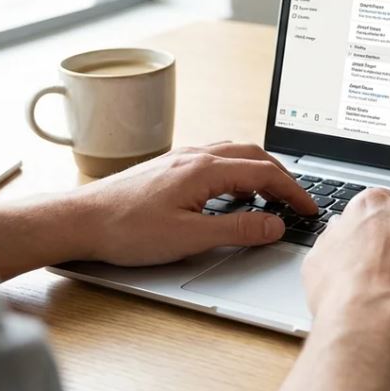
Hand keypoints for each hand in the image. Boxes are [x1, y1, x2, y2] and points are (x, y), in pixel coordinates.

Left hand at [66, 142, 316, 266]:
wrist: (79, 220)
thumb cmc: (126, 229)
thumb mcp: (190, 237)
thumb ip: (237, 230)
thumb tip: (274, 225)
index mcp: (205, 169)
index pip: (265, 174)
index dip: (293, 192)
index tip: (309, 209)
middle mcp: (195, 155)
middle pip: (254, 156)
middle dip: (282, 177)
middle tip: (297, 201)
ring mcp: (180, 158)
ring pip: (234, 153)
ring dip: (260, 169)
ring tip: (272, 193)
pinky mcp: (168, 166)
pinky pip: (215, 157)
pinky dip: (237, 169)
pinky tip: (232, 189)